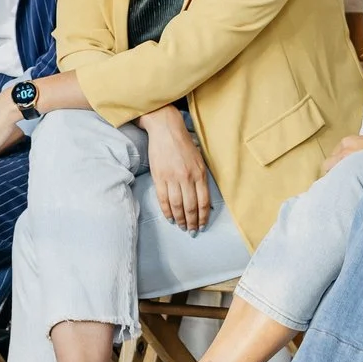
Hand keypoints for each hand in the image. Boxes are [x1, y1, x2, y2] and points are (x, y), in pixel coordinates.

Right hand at [143, 106, 210, 231]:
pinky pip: (163, 199)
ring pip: (177, 206)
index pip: (203, 201)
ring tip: (181, 227)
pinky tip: (170, 218)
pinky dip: (167, 211)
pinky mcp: (159, 177)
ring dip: (180, 219)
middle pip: (190, 207)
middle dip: (192, 222)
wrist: (166, 130)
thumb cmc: (184, 144)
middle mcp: (187, 178)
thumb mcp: (199, 160)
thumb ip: (201, 178)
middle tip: (192, 231)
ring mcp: (172, 178)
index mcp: (200, 174)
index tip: (202, 225)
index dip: (203, 216)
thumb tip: (202, 199)